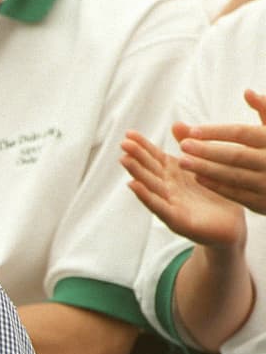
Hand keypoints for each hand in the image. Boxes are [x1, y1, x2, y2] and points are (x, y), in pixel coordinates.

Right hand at [121, 129, 247, 248]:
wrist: (231, 229)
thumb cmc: (217, 198)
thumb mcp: (204, 167)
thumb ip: (190, 147)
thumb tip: (176, 124)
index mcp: (175, 176)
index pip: (155, 158)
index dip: (142, 146)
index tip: (129, 134)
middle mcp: (169, 190)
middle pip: (150, 171)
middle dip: (136, 157)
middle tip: (123, 144)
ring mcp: (171, 205)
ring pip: (151, 186)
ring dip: (136, 173)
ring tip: (124, 160)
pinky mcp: (179, 221)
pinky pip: (160, 207)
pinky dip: (146, 196)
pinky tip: (134, 186)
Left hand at [173, 89, 265, 214]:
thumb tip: (247, 92)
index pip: (242, 133)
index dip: (216, 132)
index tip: (192, 130)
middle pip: (235, 156)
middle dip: (206, 151)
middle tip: (182, 146)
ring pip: (232, 176)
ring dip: (205, 169)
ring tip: (183, 161)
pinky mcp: (264, 202)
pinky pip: (237, 194)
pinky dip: (216, 186)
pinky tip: (198, 178)